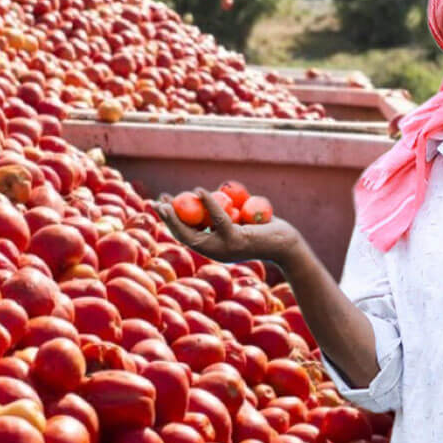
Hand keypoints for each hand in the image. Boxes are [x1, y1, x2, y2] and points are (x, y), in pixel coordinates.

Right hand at [149, 187, 302, 265]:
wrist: (285, 244)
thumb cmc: (262, 230)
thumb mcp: (236, 221)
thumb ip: (220, 215)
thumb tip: (203, 196)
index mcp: (213, 247)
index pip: (185, 235)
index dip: (169, 222)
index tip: (159, 206)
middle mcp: (215, 251)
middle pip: (183, 236)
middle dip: (167, 219)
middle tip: (157, 202)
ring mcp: (224, 248)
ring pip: (195, 233)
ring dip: (179, 216)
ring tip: (169, 200)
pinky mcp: (235, 241)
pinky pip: (219, 220)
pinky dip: (208, 204)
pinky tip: (198, 191)